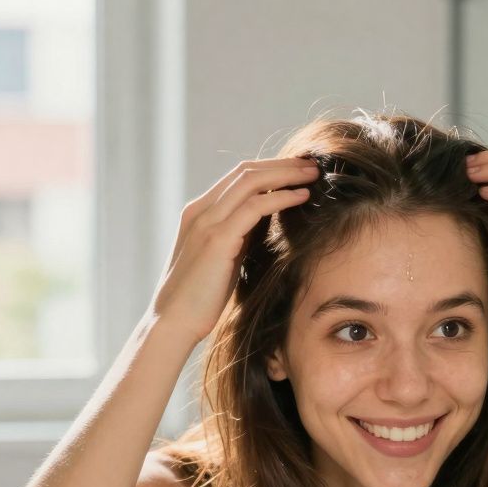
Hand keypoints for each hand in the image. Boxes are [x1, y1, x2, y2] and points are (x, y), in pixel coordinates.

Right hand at [151, 158, 318, 344]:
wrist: (173, 323)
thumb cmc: (200, 299)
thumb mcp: (223, 258)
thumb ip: (239, 237)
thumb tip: (268, 225)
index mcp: (199, 213)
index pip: (238, 177)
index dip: (270, 168)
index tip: (298, 170)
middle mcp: (201, 211)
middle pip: (246, 171)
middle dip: (282, 164)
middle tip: (312, 163)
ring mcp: (207, 222)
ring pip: (251, 181)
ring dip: (287, 174)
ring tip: (313, 174)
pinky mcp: (218, 239)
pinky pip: (255, 207)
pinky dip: (282, 197)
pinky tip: (302, 197)